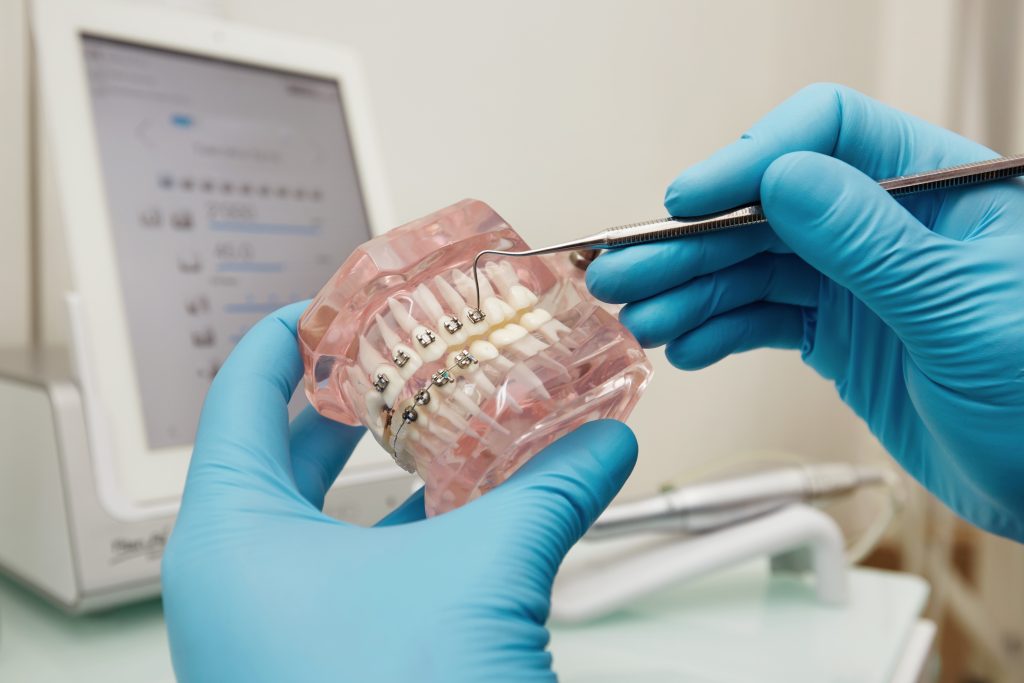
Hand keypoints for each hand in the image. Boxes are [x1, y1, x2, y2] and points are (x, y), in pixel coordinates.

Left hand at [162, 302, 636, 681]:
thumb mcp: (482, 577)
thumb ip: (549, 495)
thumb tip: (603, 443)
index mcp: (232, 537)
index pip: (242, 395)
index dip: (290, 335)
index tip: (332, 299)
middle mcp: (236, 580)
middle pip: (281, 451)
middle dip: (346, 398)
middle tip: (395, 349)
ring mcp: (271, 628)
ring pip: (320, 517)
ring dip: (380, 469)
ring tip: (435, 417)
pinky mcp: (316, 664)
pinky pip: (348, 571)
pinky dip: (397, 534)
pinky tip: (456, 512)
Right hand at [586, 83, 1023, 539]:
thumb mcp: (967, 313)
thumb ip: (874, 245)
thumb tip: (788, 180)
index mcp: (942, 190)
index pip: (829, 134)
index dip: (750, 159)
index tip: (689, 202)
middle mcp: (890, 225)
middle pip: (768, 208)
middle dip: (692, 242)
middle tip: (626, 271)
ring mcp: (861, 281)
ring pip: (754, 267)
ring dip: (691, 292)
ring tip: (643, 321)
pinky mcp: (841, 334)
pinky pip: (765, 319)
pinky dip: (720, 332)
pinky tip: (688, 347)